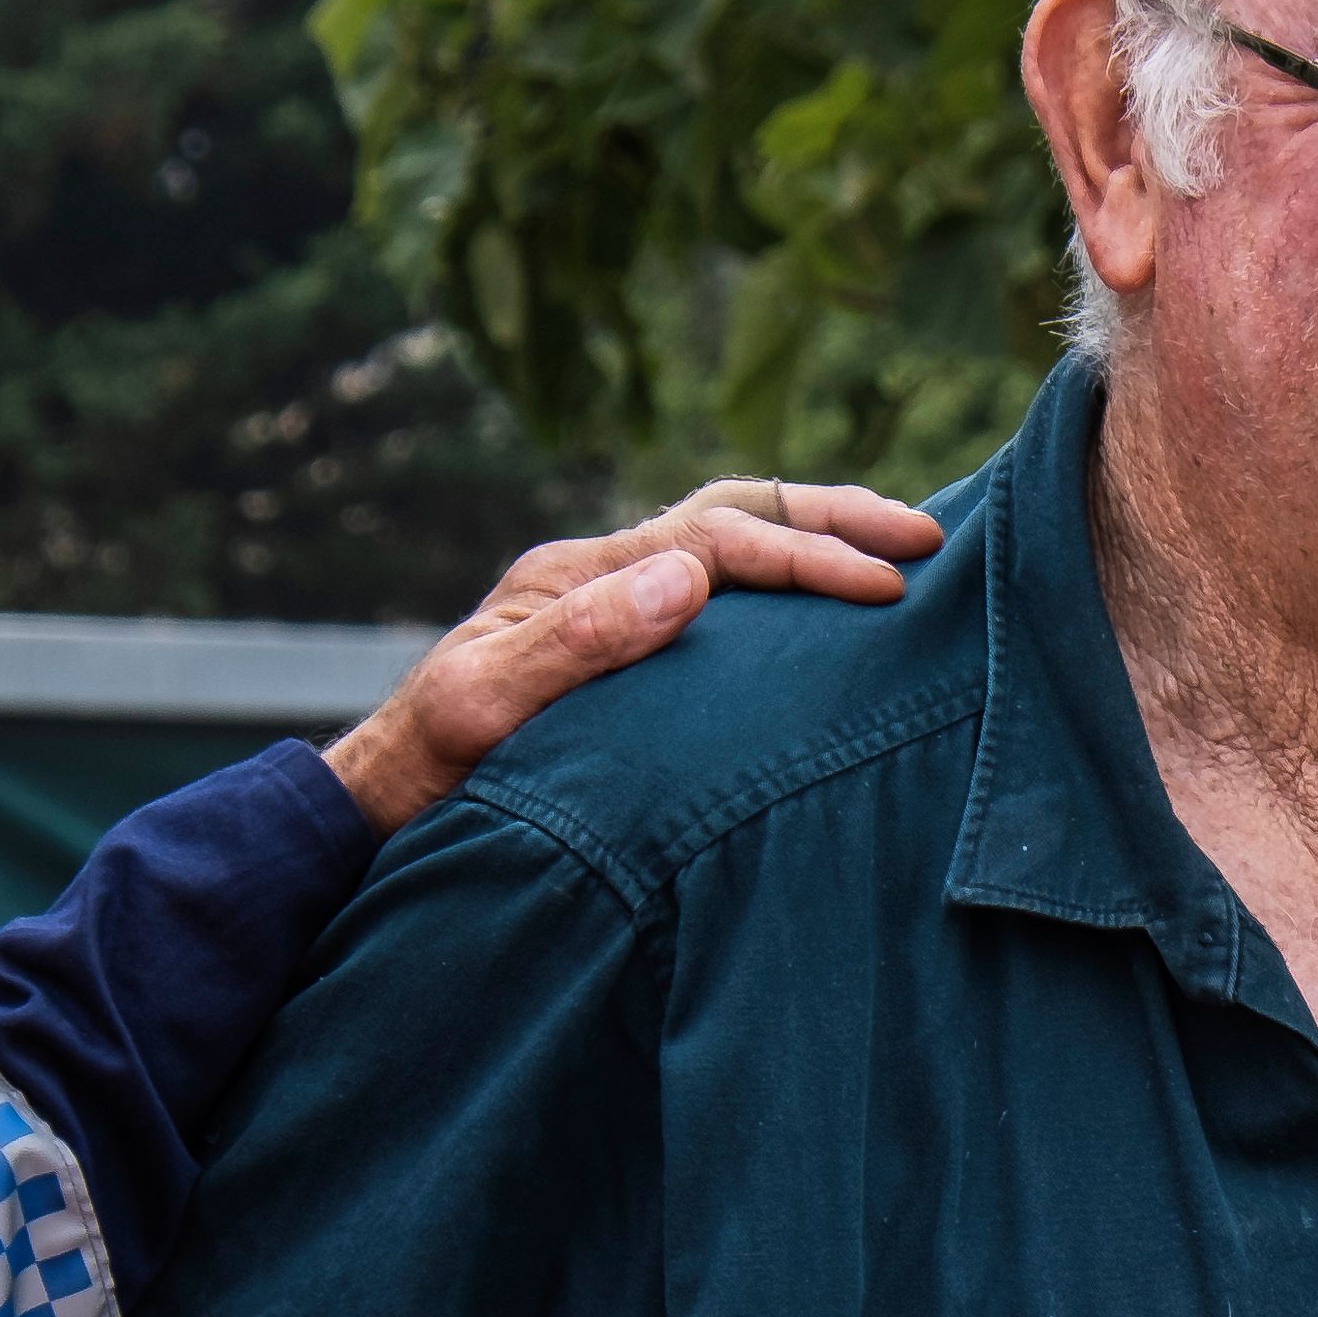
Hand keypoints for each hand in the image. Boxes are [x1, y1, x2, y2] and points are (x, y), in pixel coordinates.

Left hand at [323, 482, 944, 829]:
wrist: (388, 803)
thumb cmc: (434, 767)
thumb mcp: (489, 705)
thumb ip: (580, 642)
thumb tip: (688, 577)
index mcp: (581, 574)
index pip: (718, 538)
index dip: (808, 556)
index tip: (887, 586)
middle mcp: (603, 572)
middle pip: (738, 513)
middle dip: (837, 518)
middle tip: (929, 539)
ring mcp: (614, 604)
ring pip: (735, 542)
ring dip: (818, 539)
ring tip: (905, 553)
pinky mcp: (626, 644)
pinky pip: (722, 596)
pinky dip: (787, 587)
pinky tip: (832, 618)